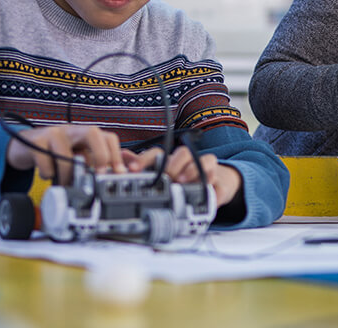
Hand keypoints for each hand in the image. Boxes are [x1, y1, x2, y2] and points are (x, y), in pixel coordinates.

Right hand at [6, 124, 125, 184]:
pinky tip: (47, 174)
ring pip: (67, 155)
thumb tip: (119, 174)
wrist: (24, 146)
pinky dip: (48, 174)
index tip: (119, 174)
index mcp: (86, 134)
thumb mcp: (78, 155)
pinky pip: (46, 162)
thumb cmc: (55, 152)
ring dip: (68, 175)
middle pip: (93, 133)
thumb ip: (95, 163)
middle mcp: (72, 130)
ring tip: (65, 183)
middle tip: (99, 174)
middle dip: (100, 155)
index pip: (109, 137)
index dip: (117, 155)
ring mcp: (53, 133)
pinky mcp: (36, 141)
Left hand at [123, 148, 241, 208]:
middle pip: (182, 153)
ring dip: (191, 169)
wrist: (214, 185)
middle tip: (165, 178)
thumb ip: (144, 165)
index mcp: (170, 160)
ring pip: (201, 159)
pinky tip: (202, 185)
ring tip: (181, 181)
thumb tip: (122, 155)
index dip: (144, 159)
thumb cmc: (184, 180)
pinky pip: (215, 173)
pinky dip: (208, 178)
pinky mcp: (216, 176)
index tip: (133, 169)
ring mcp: (203, 167)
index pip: (158, 152)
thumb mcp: (162, 177)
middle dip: (172, 165)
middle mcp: (188, 160)